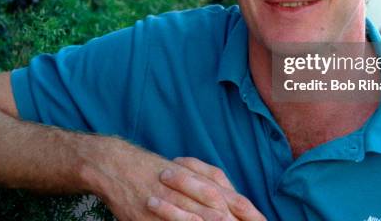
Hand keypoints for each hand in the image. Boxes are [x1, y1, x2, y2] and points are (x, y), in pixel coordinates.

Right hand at [84, 139, 259, 220]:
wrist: (118, 164)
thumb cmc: (156, 167)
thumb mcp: (188, 168)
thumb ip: (212, 180)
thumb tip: (235, 196)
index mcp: (198, 179)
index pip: (230, 198)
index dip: (248, 212)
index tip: (262, 220)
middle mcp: (186, 191)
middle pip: (217, 212)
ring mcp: (168, 205)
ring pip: (195, 220)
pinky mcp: (150, 218)